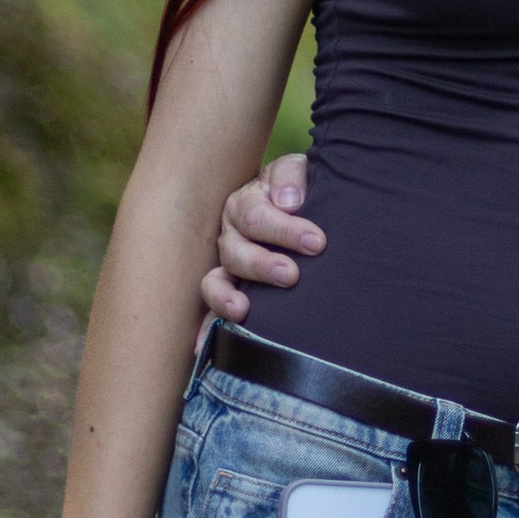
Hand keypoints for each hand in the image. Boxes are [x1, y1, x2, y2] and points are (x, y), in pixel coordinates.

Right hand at [201, 152, 328, 323]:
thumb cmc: (299, 189)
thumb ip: (291, 177)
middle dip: (263, 264)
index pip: (257, 217)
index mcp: (245, 204)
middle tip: (291, 275)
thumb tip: (288, 201)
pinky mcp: (231, 292)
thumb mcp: (299, 171)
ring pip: (216, 281)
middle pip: (235, 252)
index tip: (316, 241)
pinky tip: (202, 346)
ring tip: (243, 310)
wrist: (298, 205)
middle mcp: (231, 236)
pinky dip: (206, 328)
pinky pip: (211, 312)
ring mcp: (228, 267)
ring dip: (226, 296)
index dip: (285, 230)